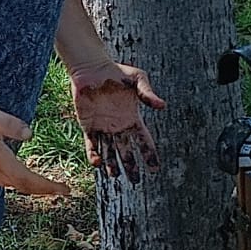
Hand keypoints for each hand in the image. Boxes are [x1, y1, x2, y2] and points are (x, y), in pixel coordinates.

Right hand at [0, 94, 68, 197]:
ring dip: (30, 187)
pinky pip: (2, 180)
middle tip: (62, 191)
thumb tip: (28, 134)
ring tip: (46, 186)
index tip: (64, 190)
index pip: (25, 178)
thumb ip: (8, 124)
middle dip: (43, 190)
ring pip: (11, 184)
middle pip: (20, 186)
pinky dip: (17, 182)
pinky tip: (21, 176)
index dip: (46, 186)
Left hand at [70, 62, 165, 181]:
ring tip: (115, 176)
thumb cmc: (117, 71)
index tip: (154, 169)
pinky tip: (96, 163)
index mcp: (133, 118)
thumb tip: (162, 106)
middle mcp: (119, 126)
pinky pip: (91, 143)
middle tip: (136, 181)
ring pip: (109, 151)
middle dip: (131, 167)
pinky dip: (93, 154)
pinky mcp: (88, 124)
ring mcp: (103, 127)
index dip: (150, 155)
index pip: (144, 141)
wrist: (91, 68)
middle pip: (127, 151)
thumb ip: (148, 93)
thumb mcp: (138, 79)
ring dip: (111, 164)